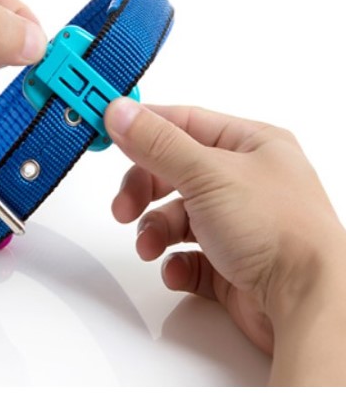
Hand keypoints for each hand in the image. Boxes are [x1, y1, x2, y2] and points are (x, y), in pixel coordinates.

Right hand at [105, 98, 345, 369]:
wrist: (307, 304)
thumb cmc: (279, 232)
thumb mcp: (207, 174)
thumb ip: (157, 144)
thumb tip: (119, 112)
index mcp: (249, 146)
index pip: (183, 123)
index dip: (143, 127)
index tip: (108, 133)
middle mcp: (244, 181)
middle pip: (173, 173)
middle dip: (143, 191)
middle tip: (123, 208)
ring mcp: (237, 223)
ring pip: (175, 218)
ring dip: (155, 232)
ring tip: (152, 247)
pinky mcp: (230, 262)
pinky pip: (186, 256)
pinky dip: (175, 262)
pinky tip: (181, 270)